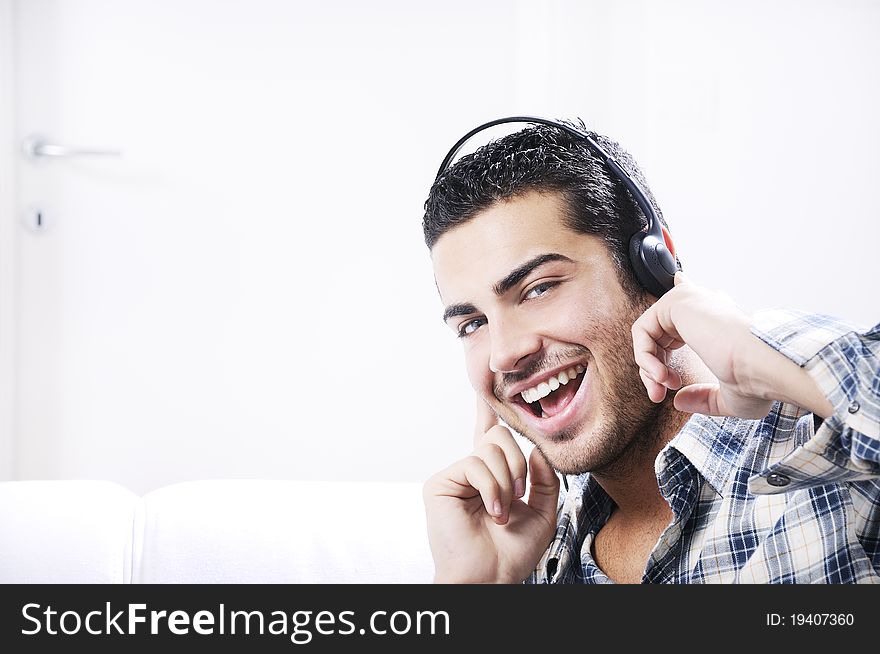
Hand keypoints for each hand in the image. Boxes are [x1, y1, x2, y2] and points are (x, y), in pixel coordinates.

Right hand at [422, 396, 559, 582]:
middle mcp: (471, 471)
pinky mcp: (440, 483)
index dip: (488, 409)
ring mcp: (454, 475)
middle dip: (518, 463)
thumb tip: (537, 449)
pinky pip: (475, 464)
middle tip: (519, 494)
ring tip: (502, 511)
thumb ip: (544, 478)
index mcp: (493, 476)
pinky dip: (491, 488)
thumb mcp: (542, 512)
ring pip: (490, 448)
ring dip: (507, 481)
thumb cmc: (512, 553)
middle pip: (498, 435)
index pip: (491, 436)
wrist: (491, 578)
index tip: (484, 384)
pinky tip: (492, 510)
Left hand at [631, 272, 774, 418]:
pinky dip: (644, 357)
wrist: (764, 366)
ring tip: (663, 387)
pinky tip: (661, 375)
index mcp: (719, 322)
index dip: (684, 288)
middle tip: (659, 395)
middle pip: (660, 334)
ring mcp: (690, 300)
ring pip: (648, 335)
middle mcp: (704, 306)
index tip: (680, 279)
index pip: (697, 296)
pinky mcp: (675, 300)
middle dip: (653, 370)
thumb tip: (679, 400)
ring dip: (648, 368)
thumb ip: (703, 397)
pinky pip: (641, 331)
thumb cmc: (758, 381)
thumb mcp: (730, 397)